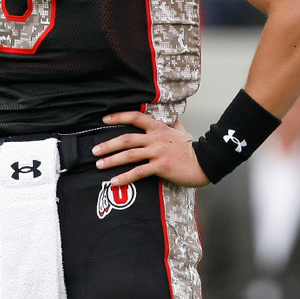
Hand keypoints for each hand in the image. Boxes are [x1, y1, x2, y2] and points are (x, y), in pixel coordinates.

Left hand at [92, 111, 209, 187]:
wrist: (205, 161)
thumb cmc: (192, 147)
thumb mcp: (182, 131)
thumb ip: (175, 125)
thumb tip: (175, 120)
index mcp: (158, 128)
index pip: (135, 117)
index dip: (119, 117)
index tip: (104, 119)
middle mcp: (155, 138)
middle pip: (126, 138)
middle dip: (108, 144)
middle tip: (94, 151)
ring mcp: (157, 152)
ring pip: (129, 154)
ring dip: (112, 160)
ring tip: (99, 165)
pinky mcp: (160, 166)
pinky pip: (138, 172)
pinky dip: (124, 177)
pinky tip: (114, 181)